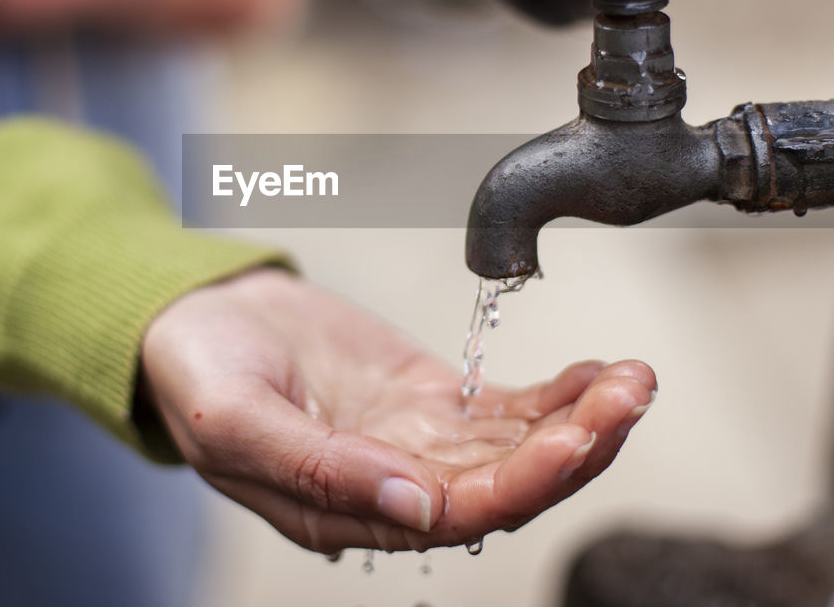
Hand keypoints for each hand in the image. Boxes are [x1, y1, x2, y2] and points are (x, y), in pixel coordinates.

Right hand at [141, 269, 654, 552]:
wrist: (199, 318)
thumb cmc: (198, 374)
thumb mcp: (235, 421)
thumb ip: (317, 470)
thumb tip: (416, 507)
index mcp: (345, 511)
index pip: (453, 515)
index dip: (521, 483)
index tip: (572, 438)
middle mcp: (396, 488)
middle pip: (506, 485)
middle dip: (576, 447)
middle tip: (628, 398)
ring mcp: (420, 444)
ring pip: (519, 448)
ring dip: (582, 420)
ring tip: (634, 380)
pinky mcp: (435, 402)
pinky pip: (510, 410)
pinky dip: (559, 395)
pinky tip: (602, 375)